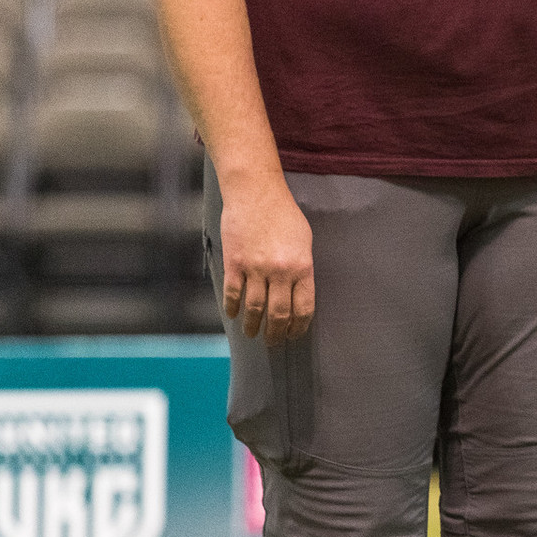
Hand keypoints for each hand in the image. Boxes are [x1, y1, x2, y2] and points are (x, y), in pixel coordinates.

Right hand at [219, 171, 313, 345]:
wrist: (255, 192)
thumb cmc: (284, 214)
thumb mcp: (304, 241)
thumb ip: (302, 268)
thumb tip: (297, 293)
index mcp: (302, 268)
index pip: (304, 308)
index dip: (299, 327)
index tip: (294, 335)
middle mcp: (280, 272)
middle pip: (279, 314)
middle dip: (276, 334)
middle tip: (273, 344)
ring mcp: (255, 268)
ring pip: (255, 308)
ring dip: (253, 326)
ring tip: (252, 335)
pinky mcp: (234, 262)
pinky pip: (233, 293)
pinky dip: (232, 307)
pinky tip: (233, 315)